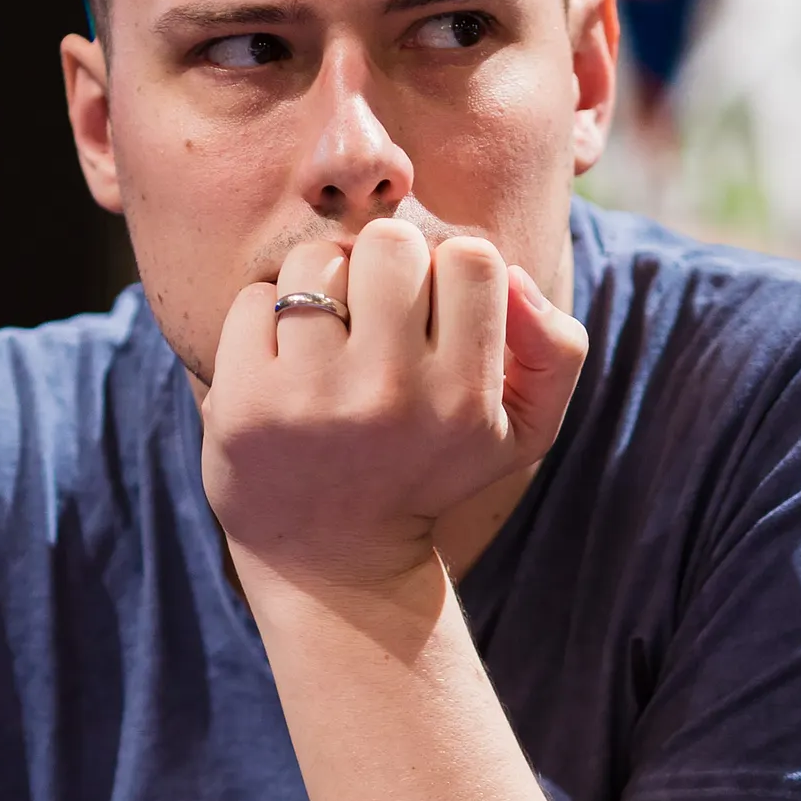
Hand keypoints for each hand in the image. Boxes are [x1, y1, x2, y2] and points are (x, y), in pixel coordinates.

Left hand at [201, 218, 585, 597]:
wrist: (331, 557)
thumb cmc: (430, 470)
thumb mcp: (523, 431)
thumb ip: (556, 349)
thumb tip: (515, 276)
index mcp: (464, 400)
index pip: (472, 258)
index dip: (449, 274)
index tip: (431, 317)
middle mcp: (389, 397)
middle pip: (391, 243)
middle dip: (383, 267)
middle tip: (373, 316)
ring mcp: (310, 399)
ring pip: (315, 261)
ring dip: (320, 287)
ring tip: (326, 341)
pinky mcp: (244, 404)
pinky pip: (253, 299)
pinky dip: (264, 320)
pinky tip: (281, 367)